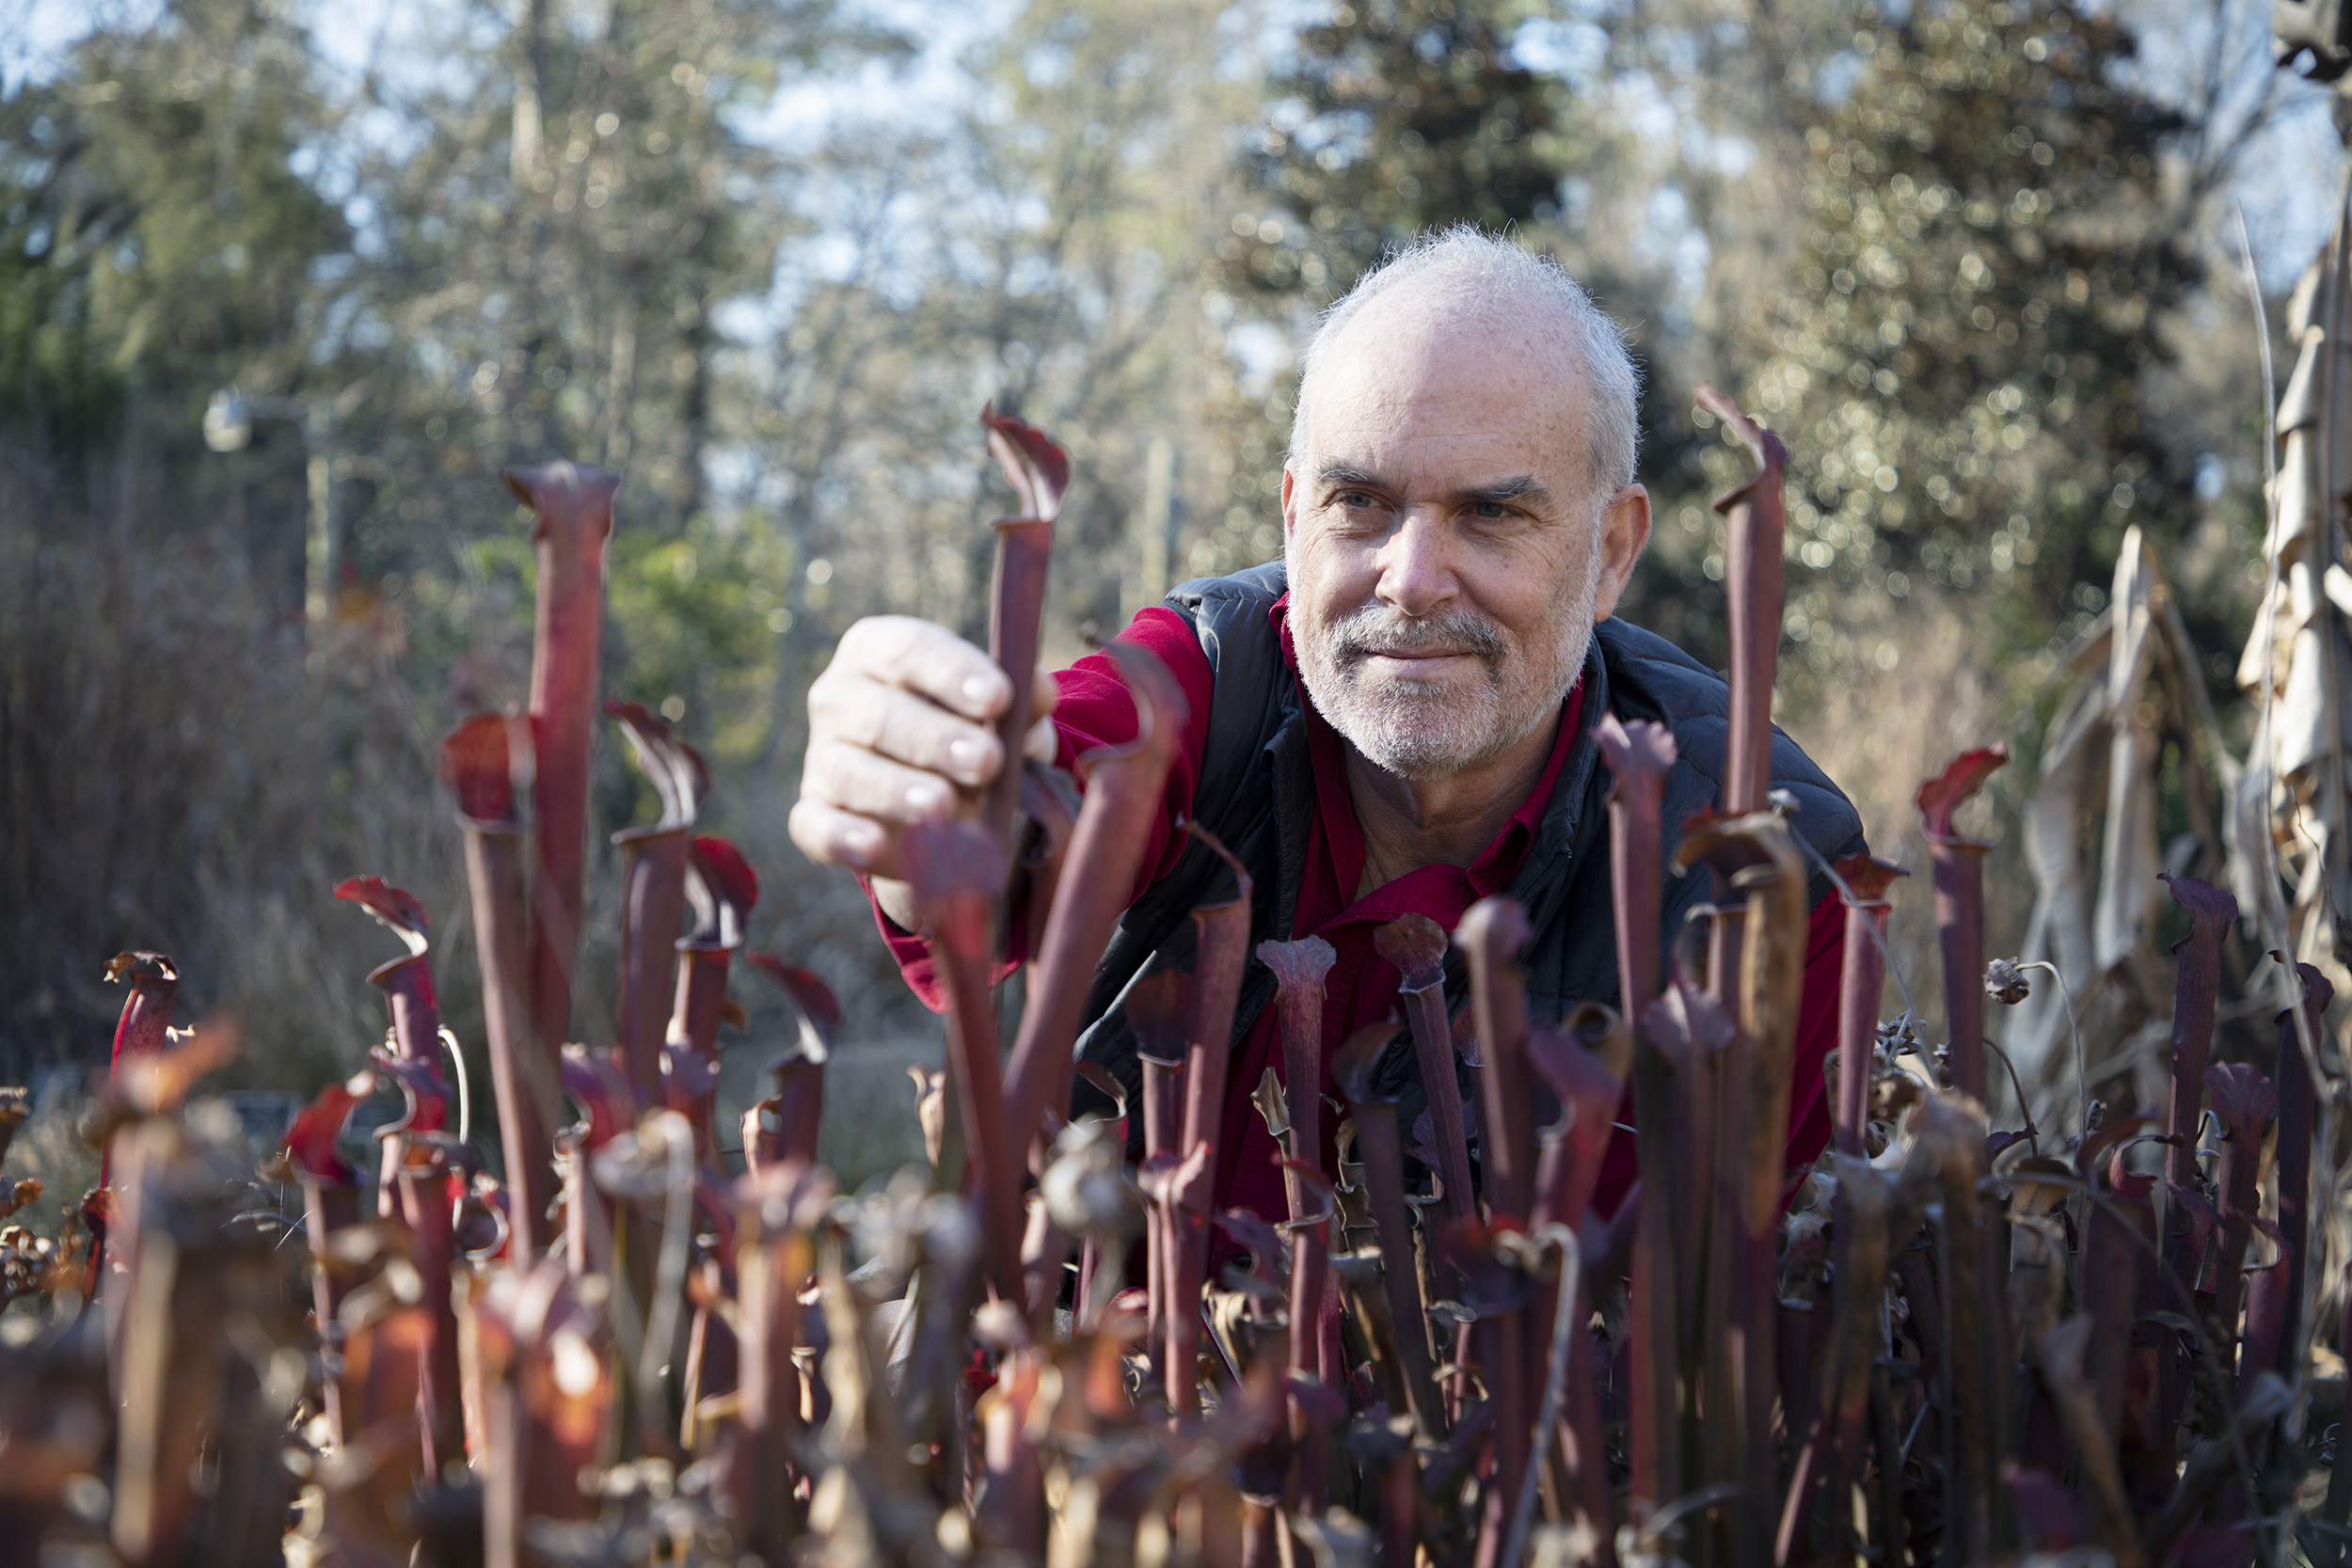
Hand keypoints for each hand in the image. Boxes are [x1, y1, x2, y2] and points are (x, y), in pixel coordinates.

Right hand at [789, 616, 1056, 908]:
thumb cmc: (971, 734)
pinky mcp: (814, 813)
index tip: (999, 698)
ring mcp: (823, 756)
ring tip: (942, 806)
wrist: (944, 802)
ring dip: (896, 790)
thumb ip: (1020, 702)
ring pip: (849, 770)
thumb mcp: (1002, 714)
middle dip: (935, 739)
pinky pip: (816, 826)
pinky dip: (841, 837)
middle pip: (879, 713)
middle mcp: (840, 696)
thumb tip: (1038, 692)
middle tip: (986, 762)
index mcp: (880, 651)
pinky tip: (873, 846)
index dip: (954, 673)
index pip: (910, 650)